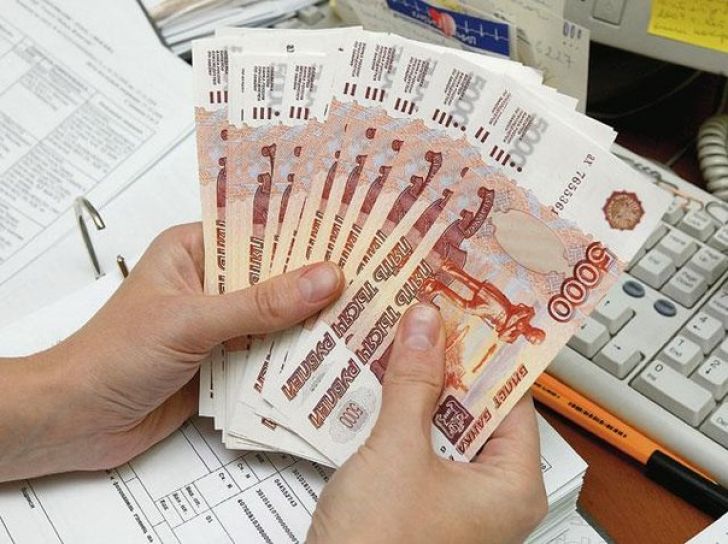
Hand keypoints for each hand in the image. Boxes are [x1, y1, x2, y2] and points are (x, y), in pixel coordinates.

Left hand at [0, 223, 343, 480]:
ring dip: (310, 327)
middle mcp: (211, 285)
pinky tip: (331, 362)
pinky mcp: (223, 365)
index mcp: (195, 251)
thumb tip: (324, 279)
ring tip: (365, 320)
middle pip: (274, 280)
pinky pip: (267, 358)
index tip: (352, 238)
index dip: (305, 236)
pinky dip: (294, 363)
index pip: (260, 233)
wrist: (76, 420)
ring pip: (276, 321)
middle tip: (372, 282)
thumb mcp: (192, 320)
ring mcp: (218, 327)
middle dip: (316, 286)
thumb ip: (260, 304)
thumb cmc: (114, 355)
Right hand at [308, 304, 547, 543]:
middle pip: (476, 409)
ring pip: (444, 425)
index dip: (488, 349)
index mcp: (512, 484)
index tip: (466, 309)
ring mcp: (456, 501)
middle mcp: (491, 493)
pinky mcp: (423, 504)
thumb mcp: (398, 451)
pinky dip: (403, 415)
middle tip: (426, 316)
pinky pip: (420, 446)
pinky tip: (382, 383)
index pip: (512, 397)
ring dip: (420, 387)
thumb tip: (427, 326)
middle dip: (447, 363)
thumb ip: (413, 383)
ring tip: (402, 337)